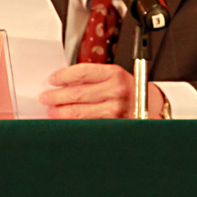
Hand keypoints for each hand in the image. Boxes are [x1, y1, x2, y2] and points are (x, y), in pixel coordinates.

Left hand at [39, 63, 165, 118]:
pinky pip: (87, 124)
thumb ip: (92, 78)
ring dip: (61, 112)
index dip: (63, 76)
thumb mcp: (114, 76)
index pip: (82, 72)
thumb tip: (64, 82)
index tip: (52, 79)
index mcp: (114, 73)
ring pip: (79, 112)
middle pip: (78, 93)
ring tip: (51, 110)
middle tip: (45, 97)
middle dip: (57, 96)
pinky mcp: (113, 124)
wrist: (151, 106)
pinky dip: (72, 123)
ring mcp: (115, 109)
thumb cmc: (128, 89)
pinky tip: (64, 121)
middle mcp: (115, 90)